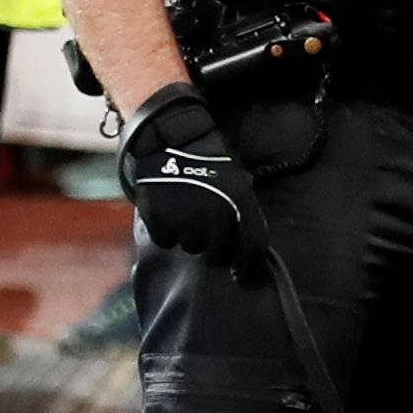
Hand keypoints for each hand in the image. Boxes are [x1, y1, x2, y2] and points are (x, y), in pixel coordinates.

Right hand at [118, 84, 268, 276]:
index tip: (240, 274)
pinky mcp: (160, 222)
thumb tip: (245, 239)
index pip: (251, 247)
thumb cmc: (207, 158)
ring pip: (191, 247)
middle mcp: (216, 219)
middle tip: (206, 232)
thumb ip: (241, 209)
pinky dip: (166, 231)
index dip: (247, 265)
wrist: (169, 138)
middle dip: (214, 249)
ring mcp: (187, 222)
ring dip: (189, 237)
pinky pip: (165, 240)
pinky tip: (167, 212)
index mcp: (240, 205)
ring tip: (185, 213)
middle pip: (218, 255)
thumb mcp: (236, 179)